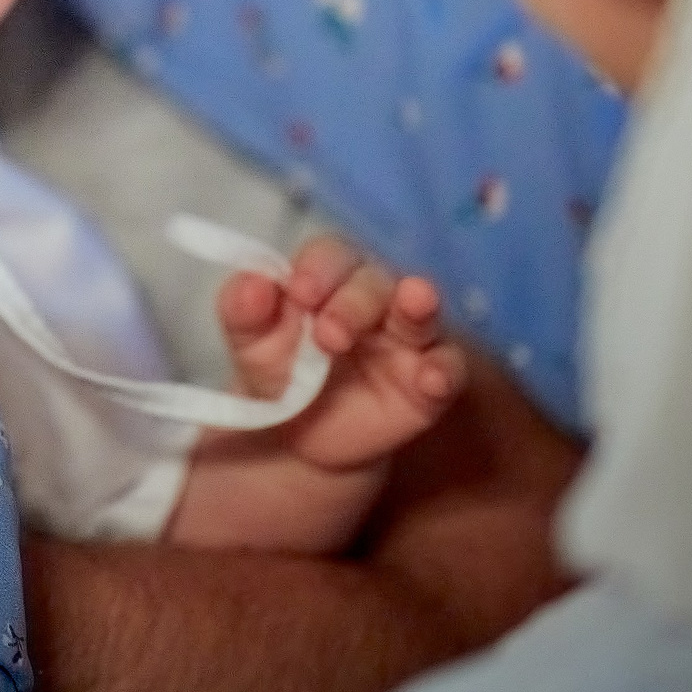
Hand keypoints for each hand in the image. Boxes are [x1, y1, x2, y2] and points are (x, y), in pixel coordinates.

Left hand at [225, 236, 465, 475]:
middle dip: (354, 300)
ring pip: (420, 312)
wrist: (298, 436)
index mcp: (329, 279)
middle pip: (375, 280)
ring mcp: (407, 340)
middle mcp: (374, 299)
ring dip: (417, 304)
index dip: (318, 268)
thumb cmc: (278, 371)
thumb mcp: (250, 344)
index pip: (331, 255)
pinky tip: (432, 377)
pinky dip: (445, 370)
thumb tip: (252, 284)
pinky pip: (448, 369)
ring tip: (416, 300)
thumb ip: (243, 311)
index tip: (299, 293)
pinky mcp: (428, 384)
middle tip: (328, 335)